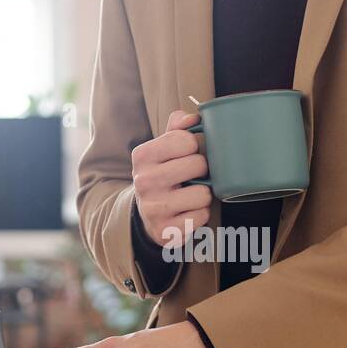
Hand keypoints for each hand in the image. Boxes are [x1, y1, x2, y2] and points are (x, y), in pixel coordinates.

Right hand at [134, 109, 212, 247]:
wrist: (144, 214)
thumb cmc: (161, 174)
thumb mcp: (161, 149)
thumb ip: (177, 128)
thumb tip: (194, 117)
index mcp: (143, 155)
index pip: (186, 140)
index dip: (194, 146)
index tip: (187, 154)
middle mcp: (143, 181)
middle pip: (198, 164)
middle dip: (203, 170)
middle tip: (192, 176)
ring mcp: (153, 207)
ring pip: (203, 193)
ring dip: (203, 194)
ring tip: (189, 195)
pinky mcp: (164, 231)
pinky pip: (201, 216)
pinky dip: (199, 214)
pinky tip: (187, 212)